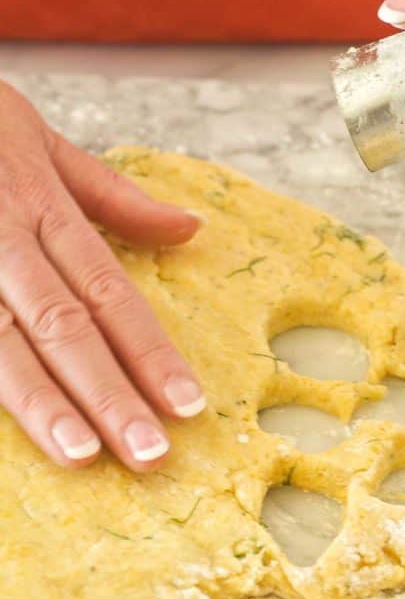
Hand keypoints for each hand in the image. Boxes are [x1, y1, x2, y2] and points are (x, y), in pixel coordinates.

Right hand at [0, 82, 205, 468]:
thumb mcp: (42, 144)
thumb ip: (114, 196)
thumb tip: (191, 228)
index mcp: (41, 206)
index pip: (108, 291)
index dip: (149, 350)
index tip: (187, 405)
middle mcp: (0, 238)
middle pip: (63, 324)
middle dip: (107, 392)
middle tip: (149, 452)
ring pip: (1, 339)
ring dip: (41, 402)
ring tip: (82, 454)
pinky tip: (9, 434)